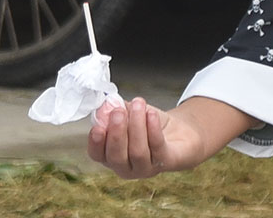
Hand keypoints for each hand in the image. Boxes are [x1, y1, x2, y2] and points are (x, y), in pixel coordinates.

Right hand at [89, 98, 206, 179]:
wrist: (177, 131)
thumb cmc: (147, 123)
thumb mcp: (127, 112)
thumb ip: (114, 109)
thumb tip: (105, 106)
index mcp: (110, 155)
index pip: (97, 154)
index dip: (95, 143)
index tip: (97, 127)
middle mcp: (126, 167)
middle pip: (116, 157)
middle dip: (116, 133)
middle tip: (118, 112)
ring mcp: (146, 168)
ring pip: (137, 152)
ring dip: (136, 126)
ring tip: (138, 104)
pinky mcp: (165, 162)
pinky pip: (157, 147)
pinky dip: (153, 129)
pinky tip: (151, 114)